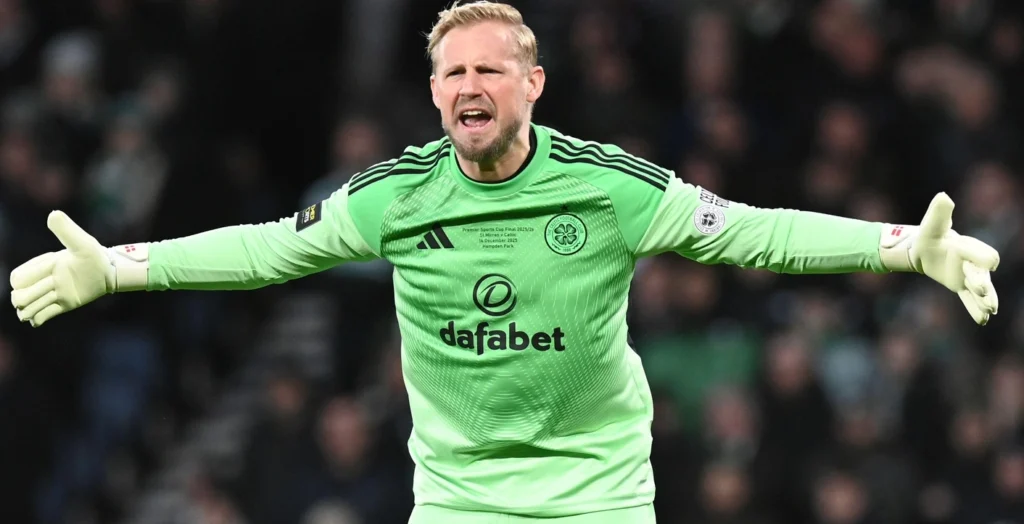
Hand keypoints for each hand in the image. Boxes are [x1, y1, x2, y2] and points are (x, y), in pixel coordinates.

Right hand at [9, 211, 114, 326]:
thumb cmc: (96, 255)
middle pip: (20, 294)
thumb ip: (67, 230)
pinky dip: (37, 319)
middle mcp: (47, 280)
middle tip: (47, 292)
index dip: (28, 278)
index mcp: (46, 265)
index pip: (19, 277)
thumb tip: (53, 214)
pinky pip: (42, 316)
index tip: (51, 271)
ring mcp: (54, 293)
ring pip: (28, 307)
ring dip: (29, 310)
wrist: (111, 271)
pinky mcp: (64, 304)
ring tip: (37, 310)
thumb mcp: (82, 242)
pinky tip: (40, 319)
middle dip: (25, 297)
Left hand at [880, 193, 999, 324]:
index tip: (990, 263)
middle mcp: (971, 263)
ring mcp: (968, 277)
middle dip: (983, 282)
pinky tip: (983, 320)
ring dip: (985, 299)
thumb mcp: (931, 225)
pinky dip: (975, 310)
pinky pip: (969, 300)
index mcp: (967, 247)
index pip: (981, 253)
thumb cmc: (929, 236)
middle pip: (982, 274)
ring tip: (991, 309)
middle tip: (981, 291)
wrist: (924, 249)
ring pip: (980, 290)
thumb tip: (943, 197)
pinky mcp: (961, 287)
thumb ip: (939, 213)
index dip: (984, 257)